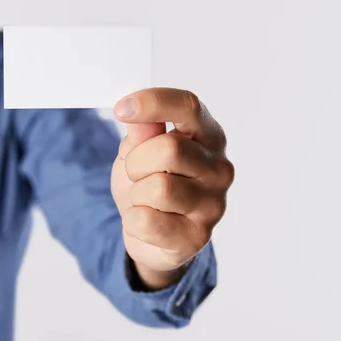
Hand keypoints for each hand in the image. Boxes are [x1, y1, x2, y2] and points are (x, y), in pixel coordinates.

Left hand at [111, 88, 233, 288]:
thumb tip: (136, 114)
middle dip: (137, 162)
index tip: (121, 109)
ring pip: (159, 188)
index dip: (153, 103)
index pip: (188, 107)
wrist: (151, 233)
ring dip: (137, 193)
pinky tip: (146, 221)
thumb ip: (142, 131)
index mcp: (209, 136)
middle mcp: (219, 168)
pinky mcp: (198, 237)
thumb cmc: (150, 181)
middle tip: (136, 173)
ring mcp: (214, 204)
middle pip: (169, 149)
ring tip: (144, 198)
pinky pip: (148, 222)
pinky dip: (134, 220)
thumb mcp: (139, 149)